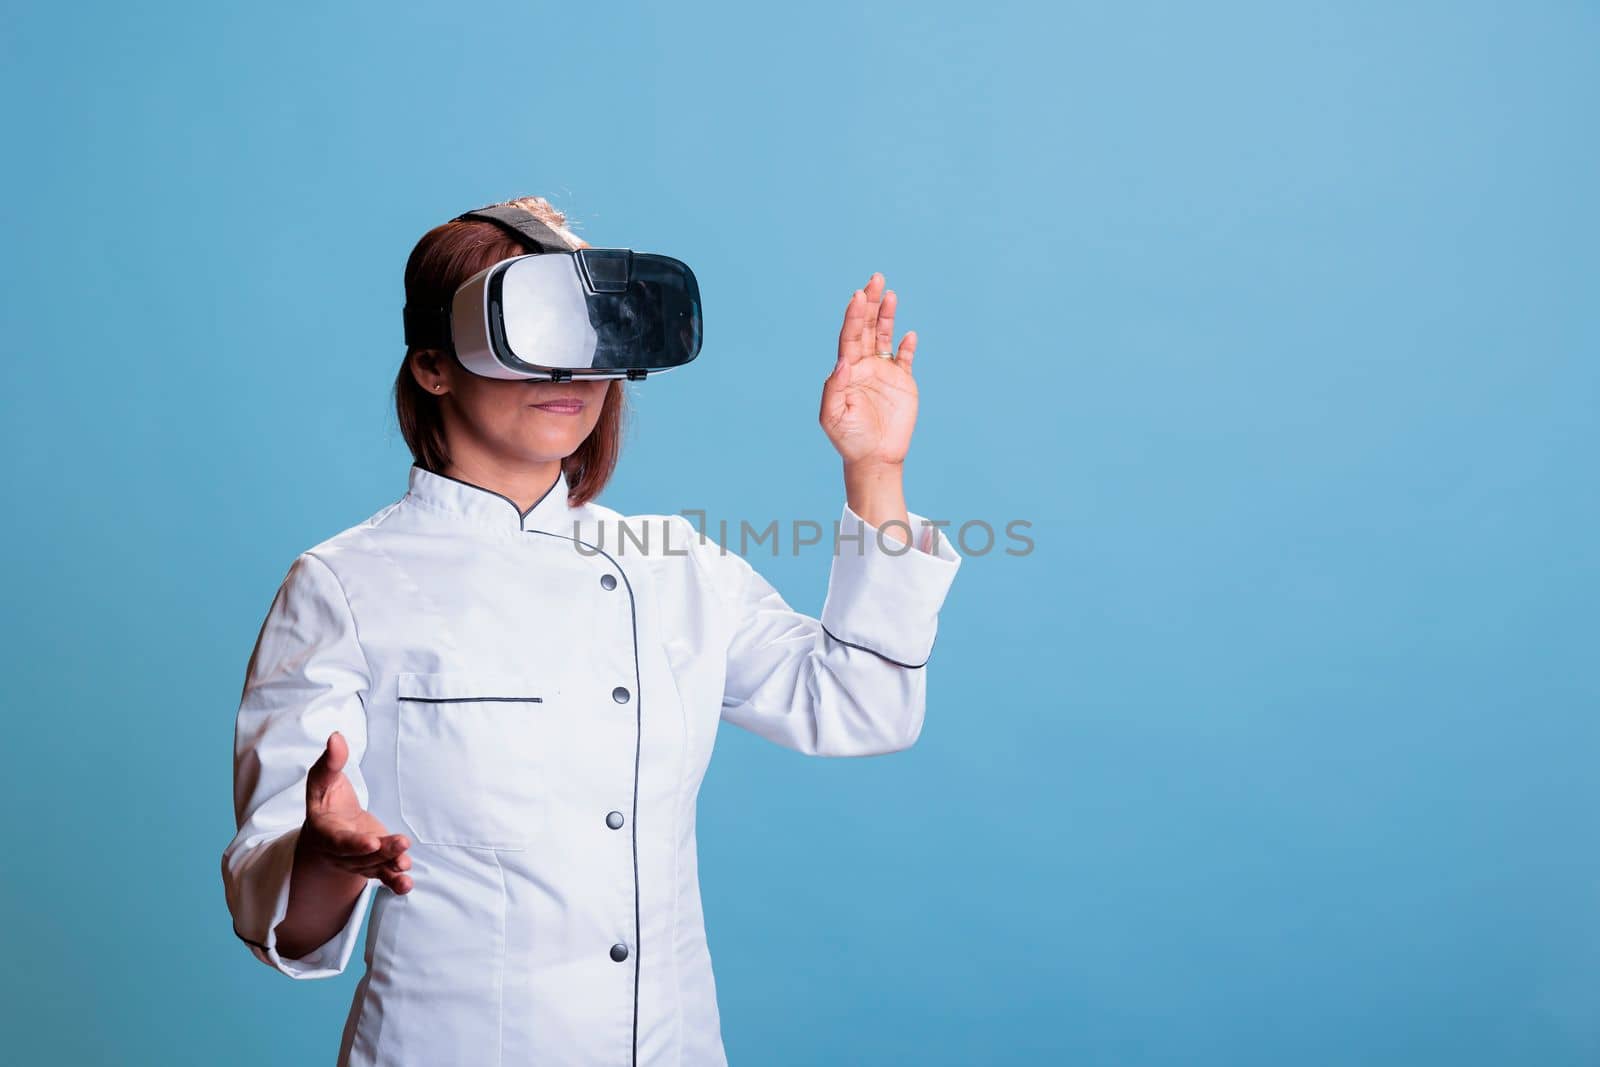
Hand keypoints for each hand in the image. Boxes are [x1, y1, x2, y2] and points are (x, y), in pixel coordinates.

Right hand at [301, 730, 411, 893]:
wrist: (328, 824)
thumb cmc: (325, 798)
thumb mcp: (323, 778)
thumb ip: (330, 762)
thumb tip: (336, 737)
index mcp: (324, 831)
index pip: (338, 841)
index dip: (353, 844)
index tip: (372, 841)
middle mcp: (339, 852)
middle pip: (360, 856)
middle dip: (382, 852)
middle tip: (401, 843)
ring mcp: (357, 860)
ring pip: (373, 867)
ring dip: (390, 867)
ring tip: (406, 865)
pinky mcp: (373, 863)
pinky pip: (382, 876)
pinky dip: (394, 882)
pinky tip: (406, 883)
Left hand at [820, 272, 918, 468]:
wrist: (874, 458)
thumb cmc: (849, 439)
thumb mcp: (832, 416)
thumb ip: (835, 388)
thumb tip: (843, 361)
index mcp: (846, 370)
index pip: (849, 336)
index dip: (853, 315)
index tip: (858, 296)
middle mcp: (864, 365)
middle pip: (865, 327)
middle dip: (870, 303)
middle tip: (875, 278)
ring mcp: (884, 372)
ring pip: (884, 336)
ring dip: (886, 315)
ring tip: (889, 293)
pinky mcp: (903, 382)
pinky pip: (905, 358)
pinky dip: (907, 346)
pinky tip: (909, 335)